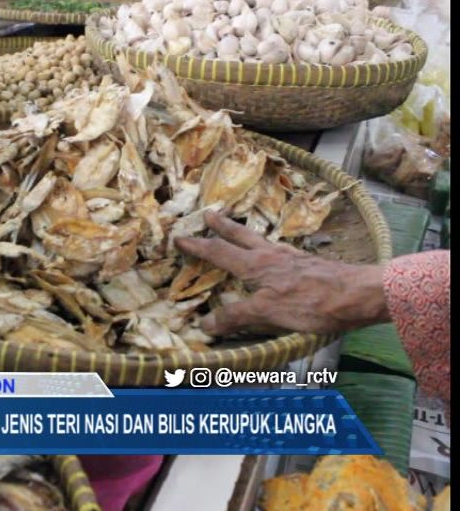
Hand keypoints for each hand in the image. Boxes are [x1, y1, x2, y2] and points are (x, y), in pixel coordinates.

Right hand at [174, 212, 390, 335]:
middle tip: (208, 213)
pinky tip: (274, 253)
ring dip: (244, 232)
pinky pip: (279, 250)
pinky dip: (267, 247)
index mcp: (256, 266)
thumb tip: (204, 324)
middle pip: (241, 236)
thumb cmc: (312, 302)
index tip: (179, 238)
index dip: (198, 247)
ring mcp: (291, 257)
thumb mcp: (268, 313)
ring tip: (236, 227)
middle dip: (222, 226)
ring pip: (260, 240)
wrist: (359, 294)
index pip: (219, 252)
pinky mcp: (309, 264)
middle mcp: (271, 255)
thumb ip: (236, 316)